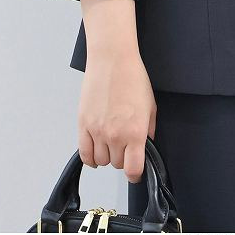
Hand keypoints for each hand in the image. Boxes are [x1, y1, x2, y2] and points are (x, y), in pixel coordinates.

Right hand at [77, 43, 156, 183]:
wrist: (112, 60)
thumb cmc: (133, 78)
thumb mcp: (150, 105)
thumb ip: (149, 130)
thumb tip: (145, 146)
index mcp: (135, 132)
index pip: (133, 169)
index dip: (136, 174)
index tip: (136, 171)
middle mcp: (115, 135)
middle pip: (117, 164)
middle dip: (123, 158)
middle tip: (125, 145)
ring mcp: (97, 131)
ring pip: (101, 161)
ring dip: (107, 155)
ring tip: (111, 141)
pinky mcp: (83, 124)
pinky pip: (84, 153)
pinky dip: (90, 157)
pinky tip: (96, 150)